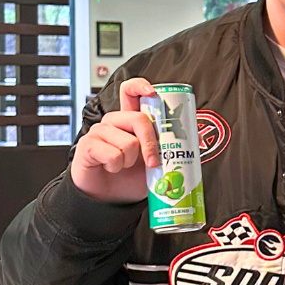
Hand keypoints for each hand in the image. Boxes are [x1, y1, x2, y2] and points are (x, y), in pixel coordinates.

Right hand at [70, 78, 160, 204]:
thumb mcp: (156, 161)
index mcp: (130, 120)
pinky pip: (112, 155)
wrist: (109, 198)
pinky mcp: (87, 145)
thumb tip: (196, 138)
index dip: (140, 86)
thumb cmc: (131, 178)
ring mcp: (99, 131)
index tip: (153, 92)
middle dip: (151, 143)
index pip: (130, 91)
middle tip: (153, 163)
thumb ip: (170, 147)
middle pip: (138, 118)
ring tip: (123, 166)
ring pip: (128, 142)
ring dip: (131, 161)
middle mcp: (114, 121)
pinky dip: (116, 166)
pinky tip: (110, 168)